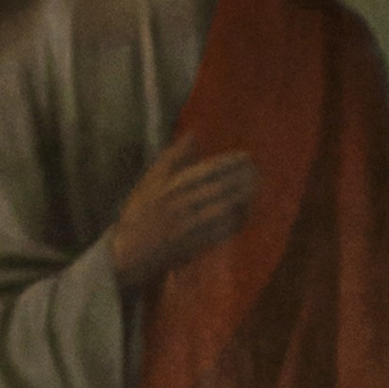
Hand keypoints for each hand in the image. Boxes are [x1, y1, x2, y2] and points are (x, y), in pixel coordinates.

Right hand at [109, 133, 258, 292]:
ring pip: (221, 210)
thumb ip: (172, 159)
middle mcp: (179, 204)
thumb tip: (193, 134)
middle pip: (217, 188)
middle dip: (240, 179)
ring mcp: (187, 225)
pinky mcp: (194, 245)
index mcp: (169, 185)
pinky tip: (245, 213)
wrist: (130, 253)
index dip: (228, 163)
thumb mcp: (150, 182)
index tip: (246, 156)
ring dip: (241, 199)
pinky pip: (220, 232)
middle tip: (257, 171)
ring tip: (255, 188)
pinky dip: (234, 222)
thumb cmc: (141, 214)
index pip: (204, 171)